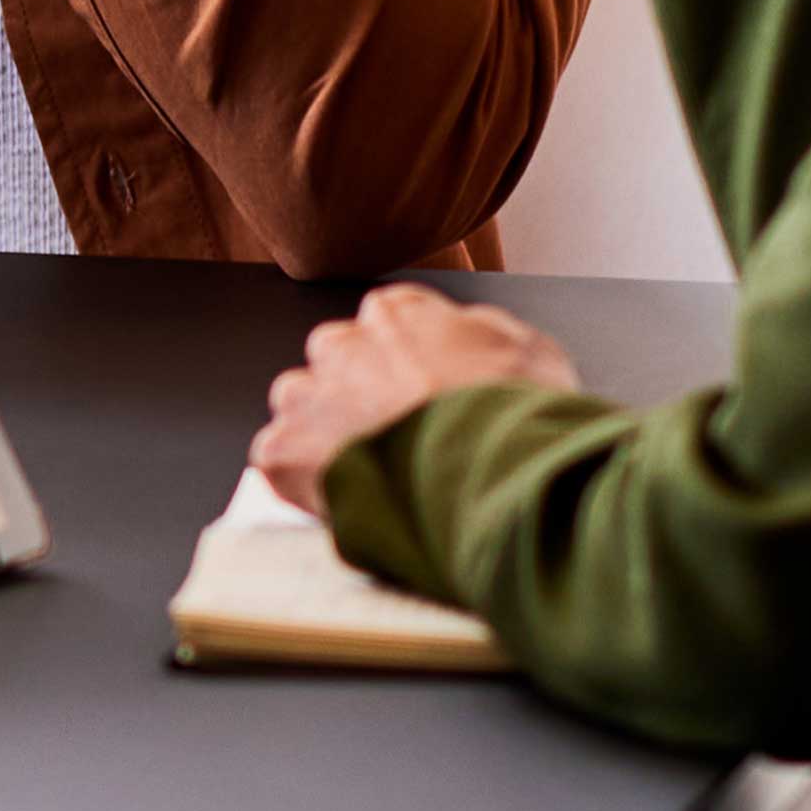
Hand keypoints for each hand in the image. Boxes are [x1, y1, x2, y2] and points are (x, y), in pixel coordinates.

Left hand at [250, 283, 575, 513]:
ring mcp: (308, 397)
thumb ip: (480, 333)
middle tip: (399, 439)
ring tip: (372, 471)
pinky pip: (280, 458)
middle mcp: (341, 345)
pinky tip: (347, 496)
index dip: (406, 368)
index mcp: (394, 314)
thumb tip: (465, 336)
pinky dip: (304, 478)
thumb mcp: (530, 351)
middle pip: (337, 363)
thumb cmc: (518, 421)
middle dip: (359, 396)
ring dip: (326, 433)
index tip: (421, 396)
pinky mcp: (283, 451)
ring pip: (301, 406)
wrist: (493, 481)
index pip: (383, 327)